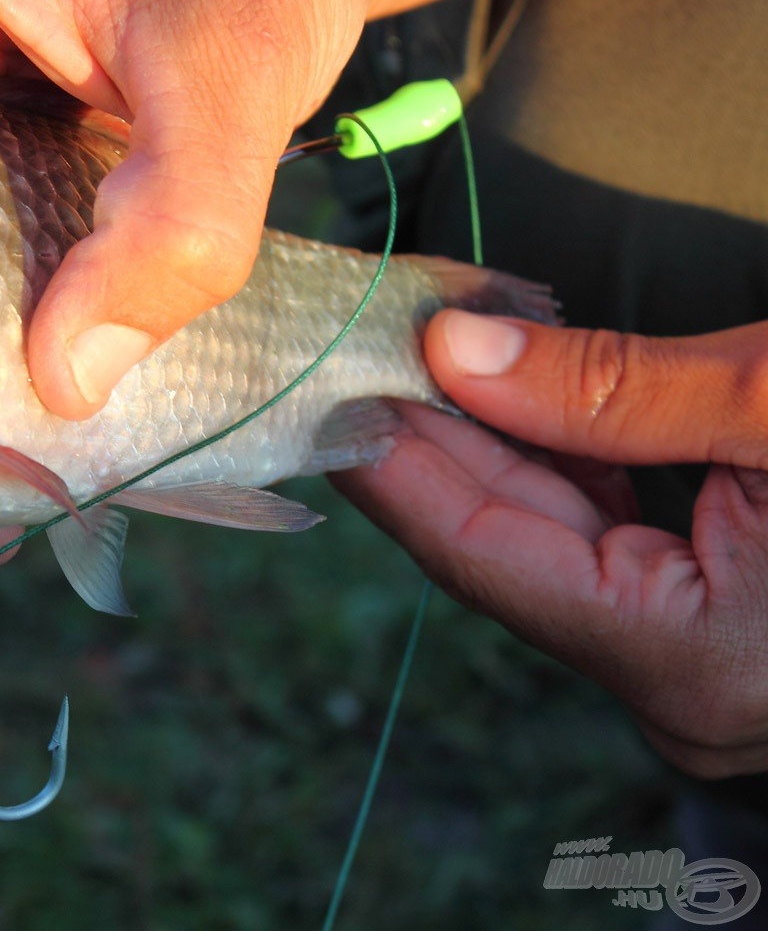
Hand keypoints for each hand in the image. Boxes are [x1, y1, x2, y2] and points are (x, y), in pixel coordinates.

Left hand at [332, 311, 767, 776]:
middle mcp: (678, 687)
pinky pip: (602, 539)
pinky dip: (556, 462)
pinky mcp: (707, 620)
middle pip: (501, 547)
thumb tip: (454, 348)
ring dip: (486, 444)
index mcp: (690, 661)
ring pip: (549, 539)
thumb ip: (607, 390)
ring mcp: (691, 660)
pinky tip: (503, 395)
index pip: (481, 556)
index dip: (394, 470)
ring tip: (415, 358)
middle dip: (426, 443)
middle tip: (356, 358)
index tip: (329, 398)